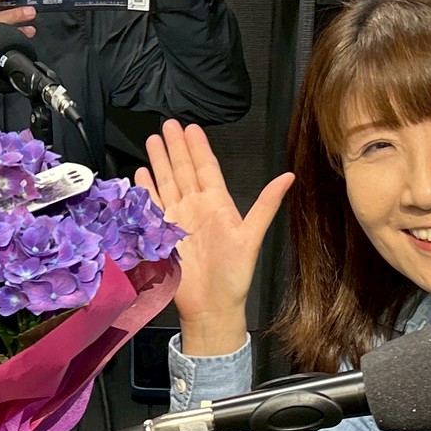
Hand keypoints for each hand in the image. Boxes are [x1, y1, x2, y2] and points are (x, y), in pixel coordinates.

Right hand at [135, 120, 293, 356]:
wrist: (211, 306)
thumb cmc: (234, 277)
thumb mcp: (253, 237)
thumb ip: (266, 204)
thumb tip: (289, 177)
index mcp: (218, 205)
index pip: (207, 168)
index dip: (199, 147)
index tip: (192, 127)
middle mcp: (196, 208)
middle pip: (184, 170)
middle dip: (175, 146)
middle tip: (168, 124)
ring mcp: (178, 220)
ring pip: (167, 183)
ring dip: (160, 162)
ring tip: (153, 140)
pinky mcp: (162, 234)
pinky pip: (152, 206)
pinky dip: (145, 189)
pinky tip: (141, 173)